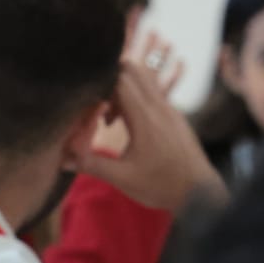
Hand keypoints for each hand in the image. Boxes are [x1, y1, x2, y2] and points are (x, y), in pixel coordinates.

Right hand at [77, 56, 227, 215]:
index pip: (120, 78)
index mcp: (145, 117)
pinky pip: (153, 91)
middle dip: (110, 80)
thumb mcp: (123, 178)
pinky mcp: (174, 114)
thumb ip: (92, 164)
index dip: (100, 83)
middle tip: (98, 107)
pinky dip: (136, 98)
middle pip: (132, 69)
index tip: (88, 102)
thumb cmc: (162, 186)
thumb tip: (63, 159)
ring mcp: (169, 108)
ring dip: (124, 88)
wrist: (200, 193)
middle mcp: (159, 106)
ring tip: (112, 118)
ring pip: (144, 78)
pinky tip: (128, 124)